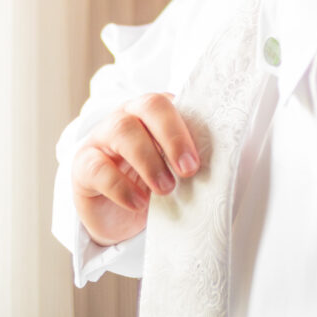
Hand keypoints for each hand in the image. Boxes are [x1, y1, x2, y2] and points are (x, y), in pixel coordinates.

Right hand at [71, 93, 199, 245]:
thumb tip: (233, 161)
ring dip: (148, 160)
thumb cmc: (153, 182)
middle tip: (188, 170)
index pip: (173, 102)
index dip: (187, 128)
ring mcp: (103, 137)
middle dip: (172, 137)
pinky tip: (138, 203)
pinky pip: (98, 168)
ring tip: (166, 189)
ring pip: (123, 131)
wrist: (117, 214)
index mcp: (155, 111)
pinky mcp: (83, 164)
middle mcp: (129, 115)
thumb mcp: (175, 169)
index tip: (199, 161)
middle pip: (149, 106)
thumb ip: (194, 157)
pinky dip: (120, 187)